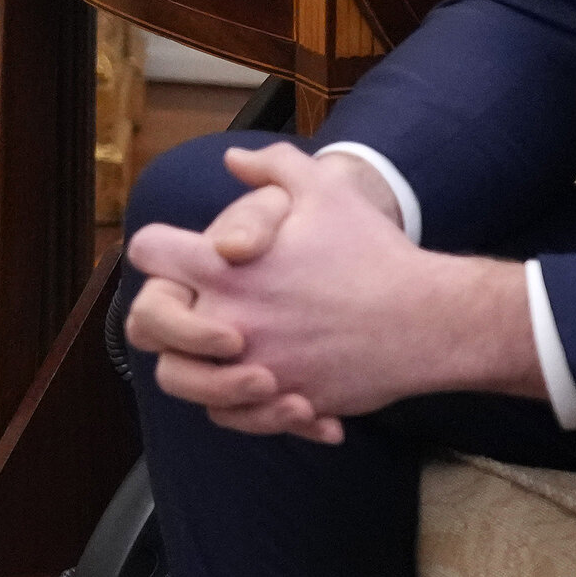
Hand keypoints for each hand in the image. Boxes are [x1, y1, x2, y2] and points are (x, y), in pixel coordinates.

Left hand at [124, 142, 536, 437]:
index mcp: (225, 266)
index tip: (178, 254)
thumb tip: (233, 159)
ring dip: (198, 368)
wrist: (429, 320)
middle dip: (164, 319)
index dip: (156, 249)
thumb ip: (272, 167)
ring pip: (183, 384)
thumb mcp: (324, 190)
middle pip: (146, 327)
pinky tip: (275, 387)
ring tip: (237, 353)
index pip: (149, 252)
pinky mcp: (284, 403)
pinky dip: (245, 407)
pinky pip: (235, 417)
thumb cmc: (374, 251)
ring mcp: (254, 366)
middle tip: (201, 312)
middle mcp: (229, 319)